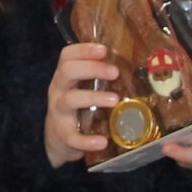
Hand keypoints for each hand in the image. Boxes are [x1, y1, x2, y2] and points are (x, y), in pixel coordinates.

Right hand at [45, 41, 118, 167]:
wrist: (57, 138)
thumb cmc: (76, 108)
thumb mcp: (80, 88)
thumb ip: (98, 78)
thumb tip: (134, 66)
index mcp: (64, 77)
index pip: (67, 56)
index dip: (84, 50)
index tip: (104, 50)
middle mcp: (58, 90)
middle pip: (67, 71)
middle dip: (91, 68)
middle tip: (114, 72)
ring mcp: (58, 112)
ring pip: (70, 100)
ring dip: (93, 97)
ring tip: (115, 100)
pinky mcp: (62, 135)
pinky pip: (72, 137)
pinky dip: (87, 140)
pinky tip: (102, 142)